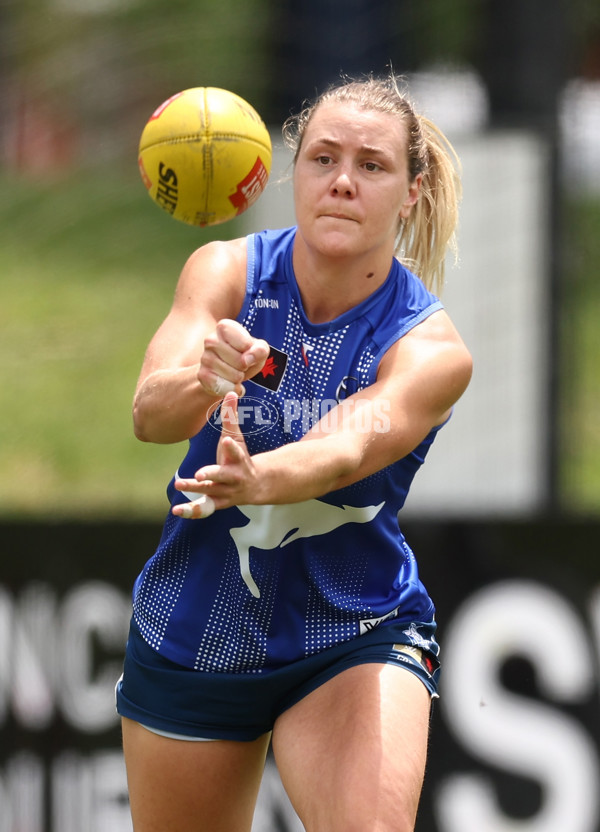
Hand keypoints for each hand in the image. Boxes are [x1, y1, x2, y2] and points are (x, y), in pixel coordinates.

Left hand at [172, 392, 258, 518]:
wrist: (257, 485)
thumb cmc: (240, 456)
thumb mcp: (237, 437)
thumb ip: (232, 416)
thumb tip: (231, 391)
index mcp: (239, 460)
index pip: (237, 452)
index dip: (232, 446)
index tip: (227, 440)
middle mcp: (233, 477)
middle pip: (222, 476)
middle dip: (211, 474)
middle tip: (199, 474)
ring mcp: (225, 492)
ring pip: (210, 493)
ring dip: (195, 491)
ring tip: (179, 484)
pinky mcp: (217, 503)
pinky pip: (204, 509)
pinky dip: (191, 511)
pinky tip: (176, 510)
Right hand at [197, 319, 268, 397]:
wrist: (225, 371)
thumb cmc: (243, 355)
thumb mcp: (259, 349)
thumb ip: (260, 350)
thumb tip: (247, 359)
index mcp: (225, 327)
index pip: (247, 345)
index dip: (252, 352)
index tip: (246, 351)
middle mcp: (211, 340)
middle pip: (241, 362)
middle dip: (245, 367)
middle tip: (239, 364)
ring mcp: (205, 358)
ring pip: (234, 376)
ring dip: (239, 378)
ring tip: (233, 371)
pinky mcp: (202, 375)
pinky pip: (226, 387)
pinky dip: (232, 388)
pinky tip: (228, 382)